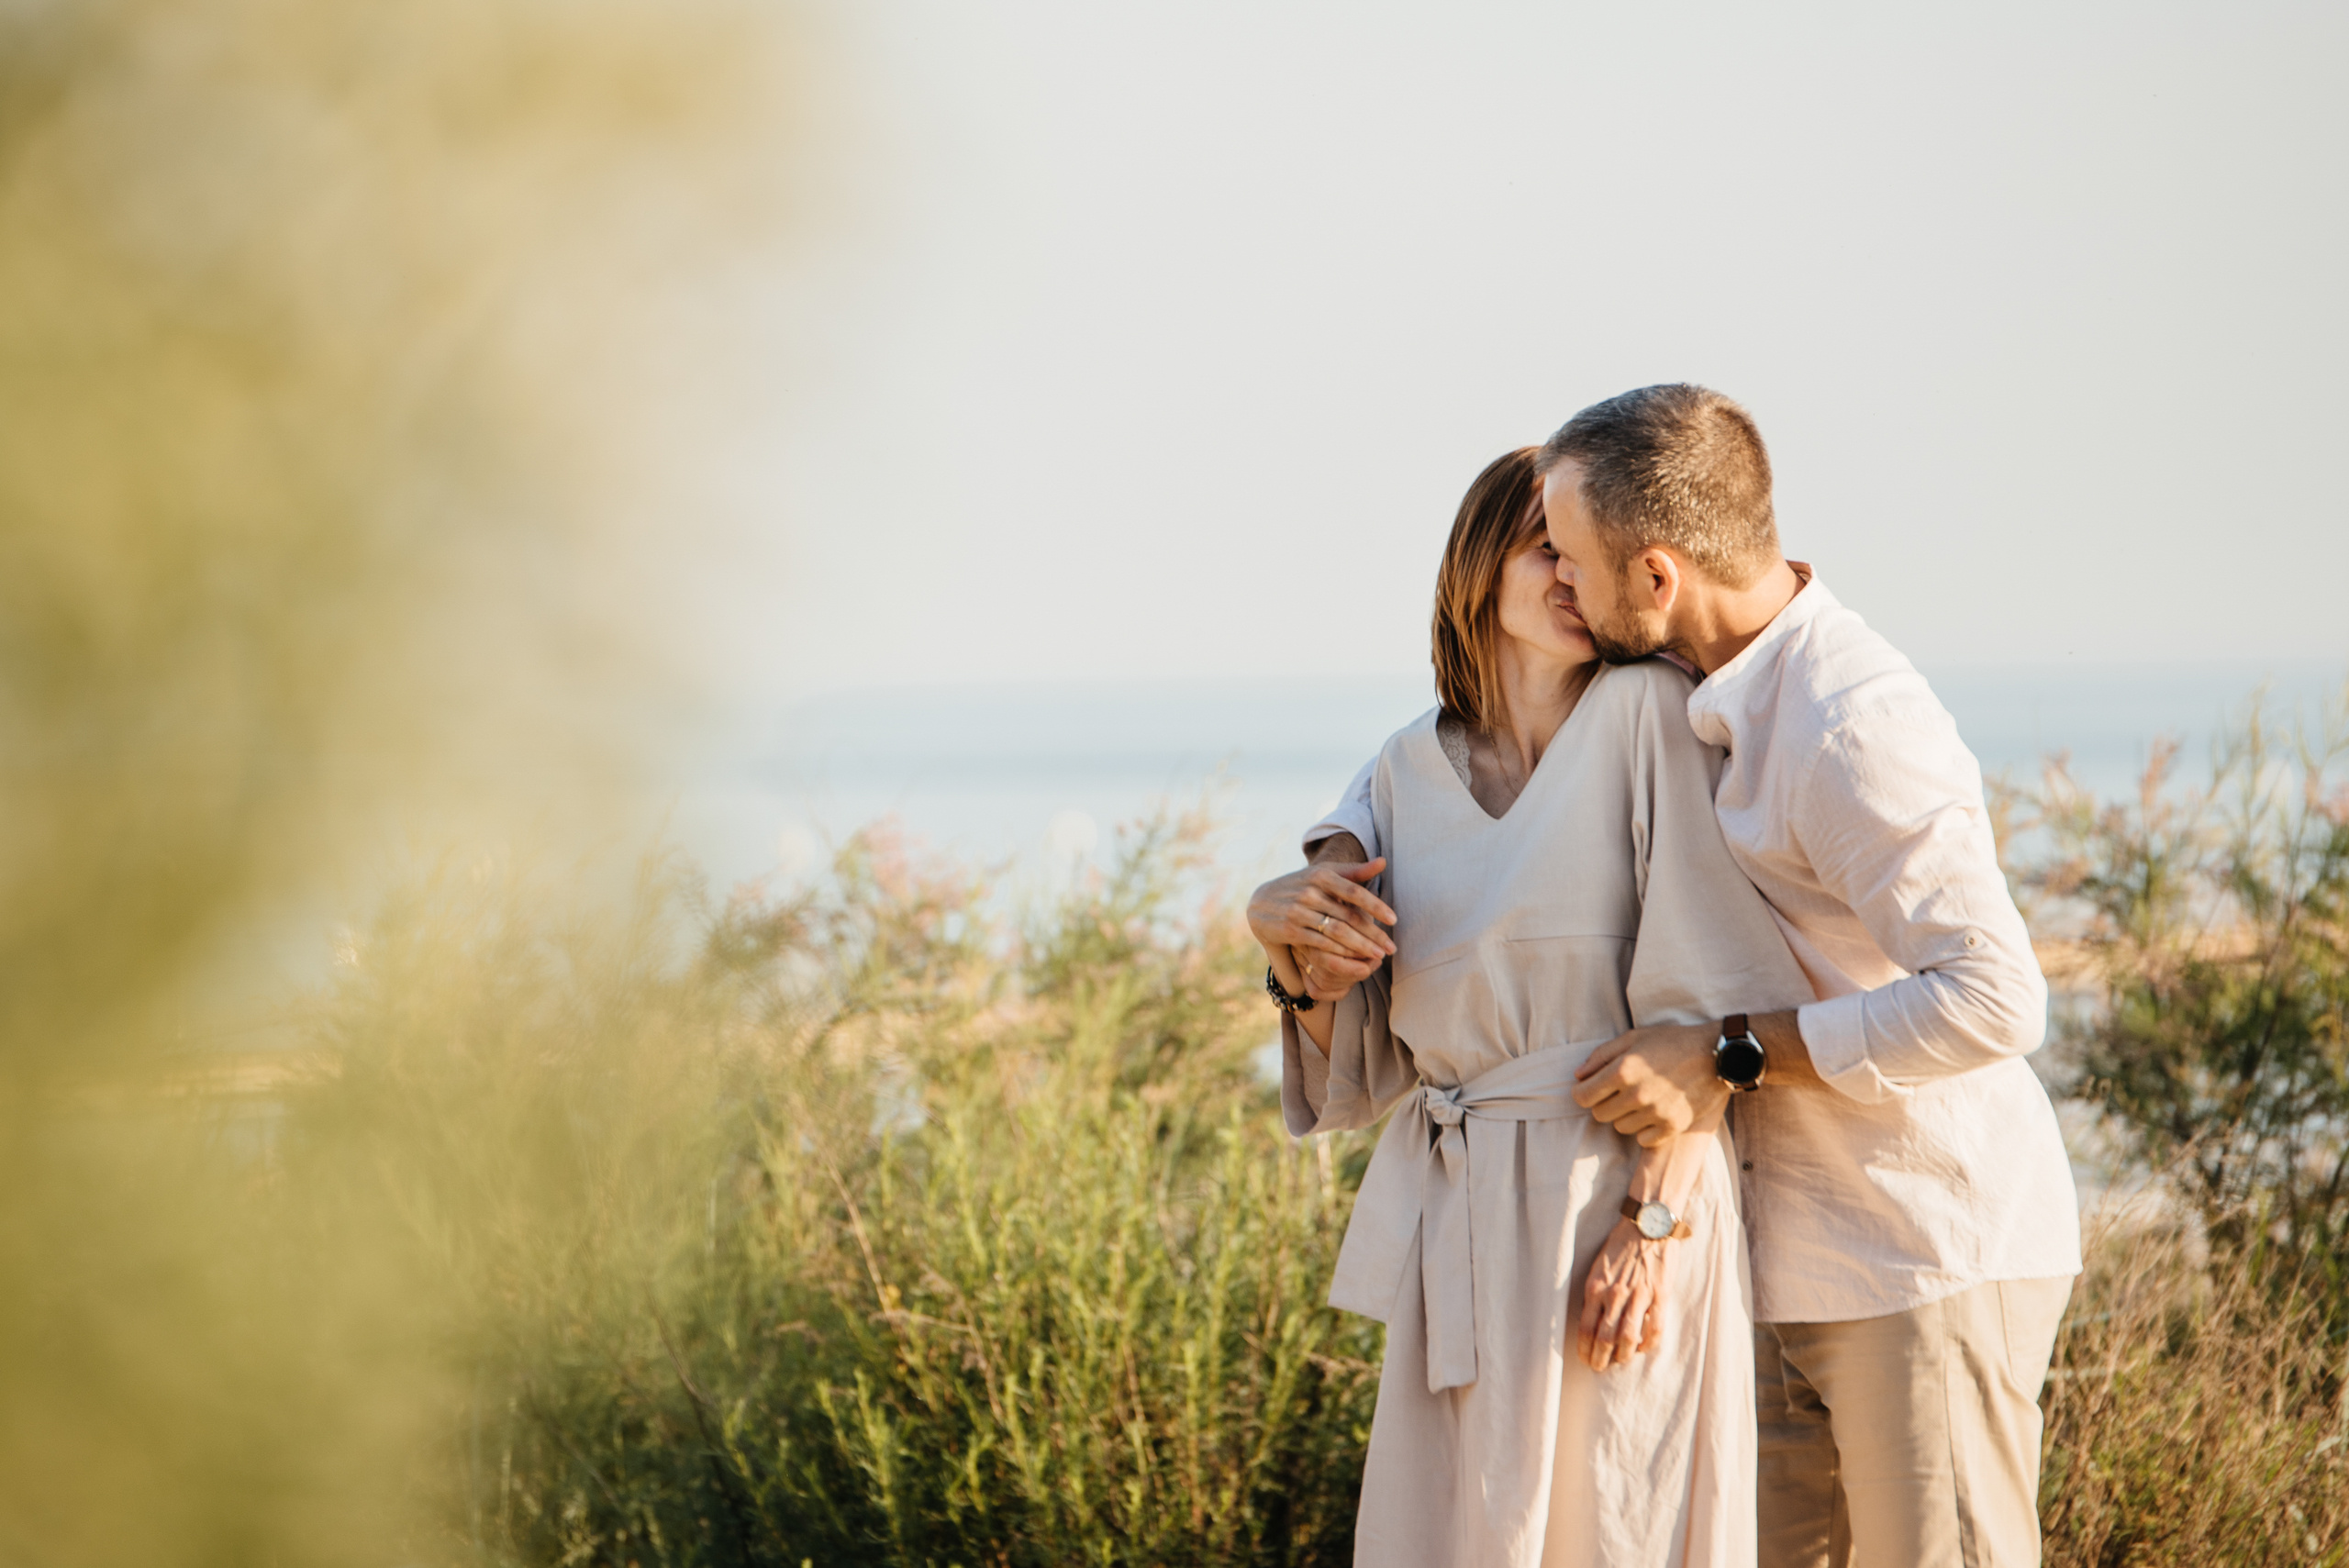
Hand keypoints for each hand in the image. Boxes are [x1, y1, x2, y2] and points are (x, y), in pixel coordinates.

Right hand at [1246, 859, 1394, 1000]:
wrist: (1261, 902)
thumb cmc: (1301, 886)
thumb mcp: (1325, 875)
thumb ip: (1354, 872)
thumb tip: (1384, 862)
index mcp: (1321, 875)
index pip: (1355, 891)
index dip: (1376, 906)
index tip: (1394, 920)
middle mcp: (1309, 892)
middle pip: (1349, 916)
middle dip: (1373, 934)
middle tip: (1391, 947)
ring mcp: (1298, 911)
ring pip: (1337, 932)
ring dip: (1360, 946)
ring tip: (1378, 956)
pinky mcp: (1290, 930)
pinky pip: (1321, 943)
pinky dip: (1340, 953)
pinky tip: (1354, 960)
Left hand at [1571, 1022, 1726, 1145]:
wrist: (1716, 1056)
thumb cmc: (1672, 1042)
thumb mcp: (1633, 1038)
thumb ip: (1601, 1056)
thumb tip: (1578, 1076)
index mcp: (1623, 1071)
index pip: (1583, 1097)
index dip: (1583, 1093)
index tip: (1589, 1089)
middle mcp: (1636, 1095)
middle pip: (1599, 1115)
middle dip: (1604, 1103)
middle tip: (1620, 1091)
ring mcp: (1655, 1113)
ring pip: (1620, 1127)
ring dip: (1625, 1115)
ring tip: (1642, 1098)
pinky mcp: (1672, 1127)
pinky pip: (1642, 1139)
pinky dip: (1645, 1129)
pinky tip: (1655, 1111)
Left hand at [1576, 1219, 1667, 1369]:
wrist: (1648, 1224)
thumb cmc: (1621, 1244)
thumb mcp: (1598, 1267)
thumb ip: (1596, 1293)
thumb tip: (1592, 1319)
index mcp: (1595, 1287)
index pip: (1585, 1328)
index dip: (1585, 1349)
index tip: (1585, 1358)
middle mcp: (1614, 1295)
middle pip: (1604, 1339)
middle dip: (1600, 1359)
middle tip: (1599, 1367)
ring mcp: (1638, 1296)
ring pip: (1627, 1339)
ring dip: (1622, 1356)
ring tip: (1620, 1361)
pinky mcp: (1659, 1295)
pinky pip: (1654, 1329)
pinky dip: (1647, 1344)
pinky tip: (1642, 1347)